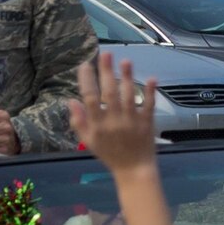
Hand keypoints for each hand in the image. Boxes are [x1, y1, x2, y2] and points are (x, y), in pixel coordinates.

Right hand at [69, 51, 156, 173]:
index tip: (84, 65)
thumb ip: (79, 122)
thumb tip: (70, 101)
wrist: (133, 170)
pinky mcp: (147, 123)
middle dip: (106, 72)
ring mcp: (131, 122)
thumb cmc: (109, 154)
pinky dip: (151, 93)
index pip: (90, 99)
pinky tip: (152, 78)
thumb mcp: (89, 141)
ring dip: (127, 77)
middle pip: (109, 92)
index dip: (86, 81)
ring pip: (129, 96)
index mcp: (98, 125)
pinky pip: (149, 106)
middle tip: (106, 53)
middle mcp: (114, 121)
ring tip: (125, 61)